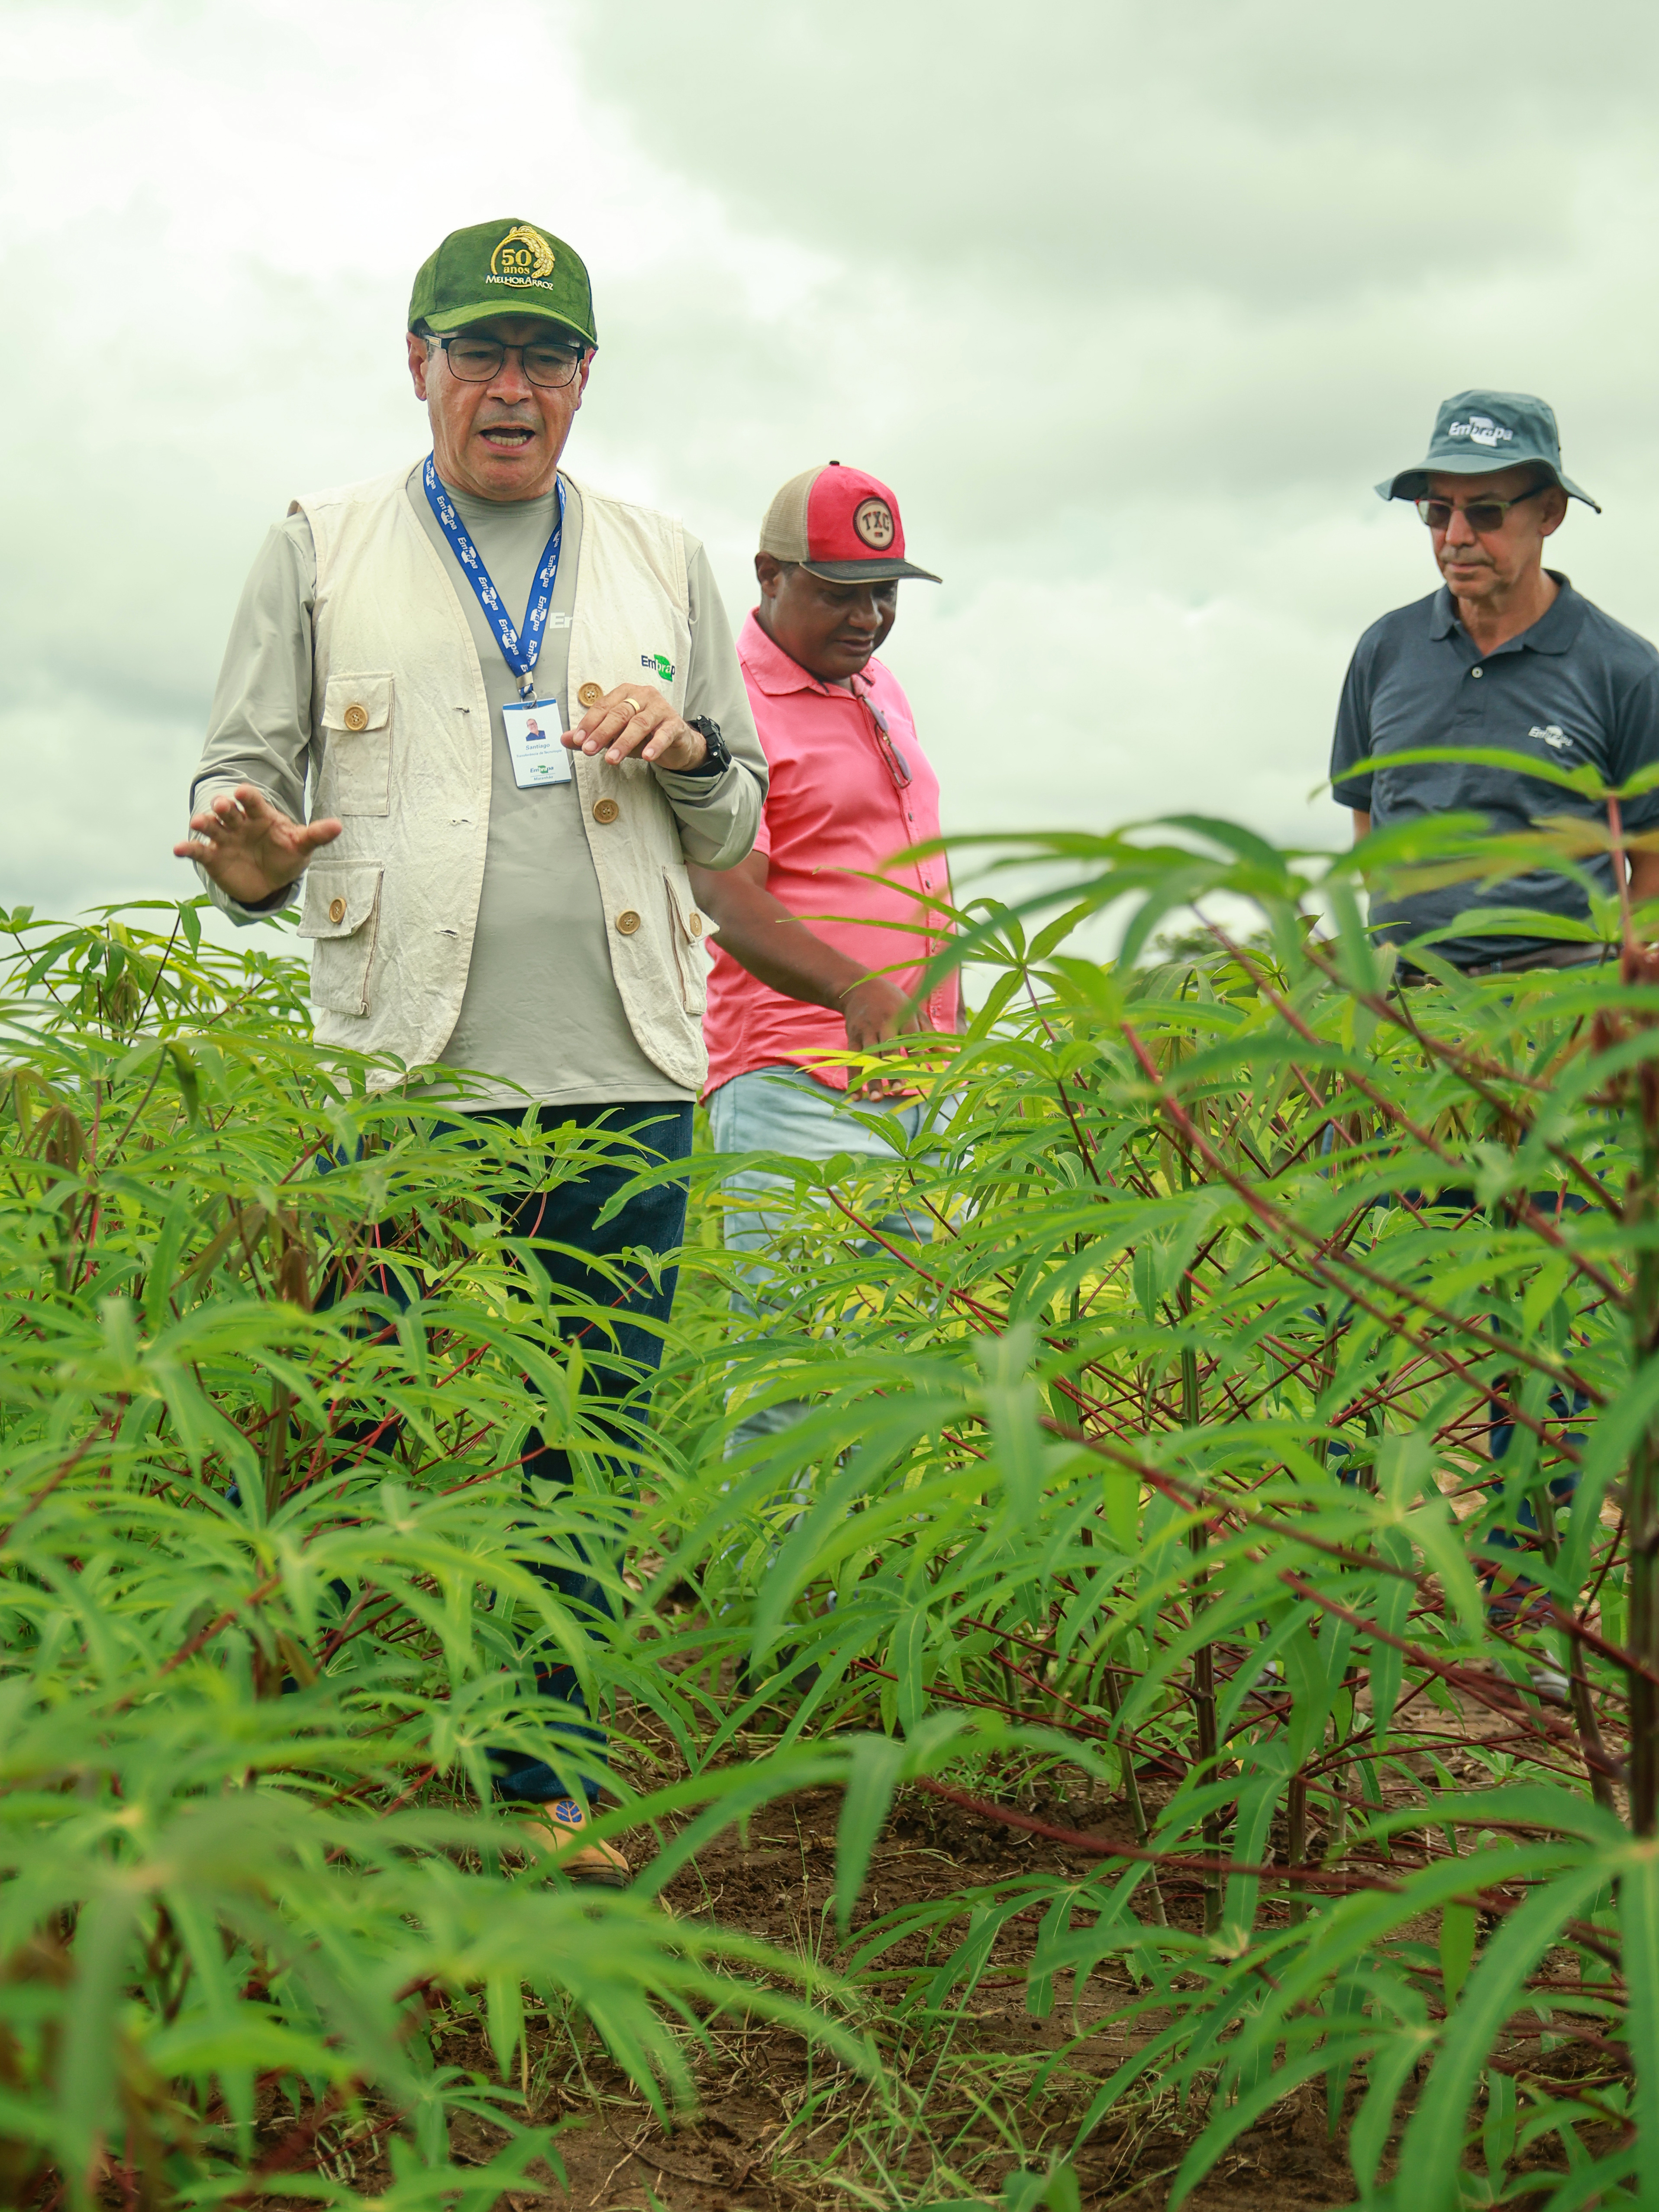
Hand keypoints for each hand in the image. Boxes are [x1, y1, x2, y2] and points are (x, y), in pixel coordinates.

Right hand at [173, 785, 341, 906]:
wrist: (269, 881)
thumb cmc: (286, 855)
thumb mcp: (302, 846)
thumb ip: (316, 835)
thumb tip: (339, 826)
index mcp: (261, 816)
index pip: (253, 802)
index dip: (247, 796)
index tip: (241, 792)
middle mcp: (239, 824)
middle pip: (229, 811)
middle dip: (224, 807)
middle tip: (221, 805)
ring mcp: (224, 839)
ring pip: (212, 827)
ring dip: (204, 822)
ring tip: (198, 822)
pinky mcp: (212, 857)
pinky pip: (199, 851)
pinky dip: (187, 849)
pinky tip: (178, 849)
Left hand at [566, 683, 707, 771]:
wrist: (675, 741)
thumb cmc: (643, 734)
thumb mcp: (614, 735)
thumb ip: (591, 736)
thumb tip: (564, 739)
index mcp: (625, 693)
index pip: (603, 706)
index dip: (589, 723)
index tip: (578, 740)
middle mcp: (643, 696)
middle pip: (620, 713)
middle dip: (602, 733)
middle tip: (589, 750)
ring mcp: (660, 708)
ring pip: (640, 724)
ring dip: (624, 742)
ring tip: (612, 759)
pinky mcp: (675, 724)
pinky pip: (664, 734)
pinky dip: (655, 745)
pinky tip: (647, 756)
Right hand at [842, 977, 924, 1098]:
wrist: (861, 988)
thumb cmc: (896, 1005)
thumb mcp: (915, 1014)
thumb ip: (932, 1037)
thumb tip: (955, 1053)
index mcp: (903, 1018)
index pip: (910, 1038)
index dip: (915, 1055)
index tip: (920, 1072)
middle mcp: (884, 1024)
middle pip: (888, 1050)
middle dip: (892, 1070)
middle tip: (898, 1090)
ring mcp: (866, 1031)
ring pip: (869, 1058)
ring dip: (872, 1079)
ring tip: (876, 1099)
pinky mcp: (853, 1036)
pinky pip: (852, 1060)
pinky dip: (853, 1078)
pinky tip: (856, 1096)